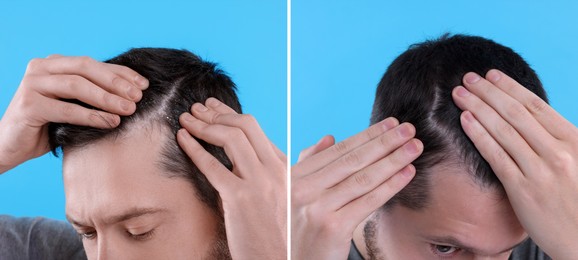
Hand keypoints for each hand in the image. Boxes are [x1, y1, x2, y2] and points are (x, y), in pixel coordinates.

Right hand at [0, 55, 148, 172]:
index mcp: (54, 64)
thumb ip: (93, 94)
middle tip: (138, 96)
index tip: (143, 84)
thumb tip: (133, 92)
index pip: (93, 64)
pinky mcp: (29, 105)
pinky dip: (92, 116)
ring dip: (107, 98)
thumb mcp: (73, 105)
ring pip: (77, 86)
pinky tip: (111, 123)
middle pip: (86, 69)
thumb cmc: (47, 126)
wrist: (10, 145)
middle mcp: (41, 68)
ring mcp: (32, 84)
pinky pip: (67, 109)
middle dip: (116, 82)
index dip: (120, 73)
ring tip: (128, 109)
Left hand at [177, 97, 286, 259]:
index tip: (213, 107)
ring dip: (204, 124)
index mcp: (286, 168)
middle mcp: (275, 170)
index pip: (256, 129)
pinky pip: (213, 165)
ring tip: (186, 119)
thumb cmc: (280, 233)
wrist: (278, 259)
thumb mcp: (290, 196)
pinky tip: (183, 139)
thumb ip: (291, 168)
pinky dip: (194, 148)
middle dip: (216, 112)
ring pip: (231, 138)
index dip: (230, 113)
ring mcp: (259, 183)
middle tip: (197, 108)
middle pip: (245, 125)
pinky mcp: (240, 199)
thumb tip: (314, 142)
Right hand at [291, 118, 422, 259]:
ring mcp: (317, 208)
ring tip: (414, 148)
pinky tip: (407, 174)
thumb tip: (330, 137)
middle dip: (384, 142)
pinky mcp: (333, 227)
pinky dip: (391, 186)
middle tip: (409, 129)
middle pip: (352, 160)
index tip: (390, 124)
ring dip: (393, 160)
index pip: (337, 151)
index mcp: (293, 177)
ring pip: (363, 179)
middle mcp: (302, 189)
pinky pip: (369, 201)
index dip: (366, 135)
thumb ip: (310, 165)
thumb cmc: (303, 229)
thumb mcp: (298, 194)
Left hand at [452, 69, 577, 258]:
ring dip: (478, 108)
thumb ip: (556, 139)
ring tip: (459, 94)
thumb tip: (530, 117)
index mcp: (573, 140)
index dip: (510, 87)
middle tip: (467, 78)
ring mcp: (540, 171)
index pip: (535, 106)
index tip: (491, 74)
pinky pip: (496, 156)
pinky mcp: (522, 189)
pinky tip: (464, 121)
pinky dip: (479, 135)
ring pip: (503, 131)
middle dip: (488, 92)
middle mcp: (558, 152)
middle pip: (515, 113)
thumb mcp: (577, 161)